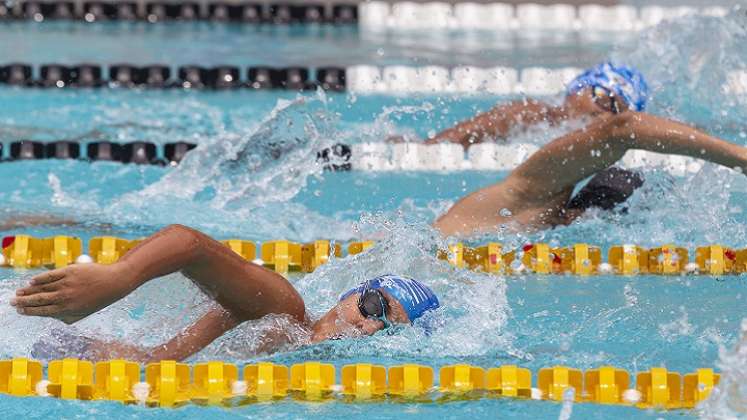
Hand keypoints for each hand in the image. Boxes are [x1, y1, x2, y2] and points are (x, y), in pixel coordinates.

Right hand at [11, 261, 136, 323]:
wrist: (114, 282)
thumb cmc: (98, 298)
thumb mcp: (83, 312)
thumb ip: (67, 317)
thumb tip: (52, 317)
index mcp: (67, 309)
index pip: (42, 311)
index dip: (29, 311)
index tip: (20, 310)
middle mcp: (64, 297)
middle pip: (38, 300)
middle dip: (23, 301)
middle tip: (12, 301)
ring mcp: (66, 284)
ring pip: (42, 288)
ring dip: (28, 290)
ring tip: (19, 292)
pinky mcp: (70, 271)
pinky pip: (50, 276)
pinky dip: (40, 279)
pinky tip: (32, 281)